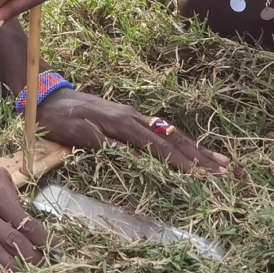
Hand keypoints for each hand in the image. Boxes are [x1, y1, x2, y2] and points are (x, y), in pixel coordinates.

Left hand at [36, 91, 232, 176]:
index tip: (202, 176)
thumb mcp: (78, 134)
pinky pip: (162, 131)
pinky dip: (181, 142)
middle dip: (200, 156)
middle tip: (226, 170)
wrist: (48, 96)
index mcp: (124, 124)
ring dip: (197, 149)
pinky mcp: (130, 119)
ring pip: (172, 134)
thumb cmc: (60, 119)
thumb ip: (106, 146)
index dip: (181, 163)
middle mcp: (134, 118)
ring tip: (220, 161)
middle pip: (174, 139)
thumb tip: (132, 158)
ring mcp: (134, 117)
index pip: (160, 147)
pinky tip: (192, 150)